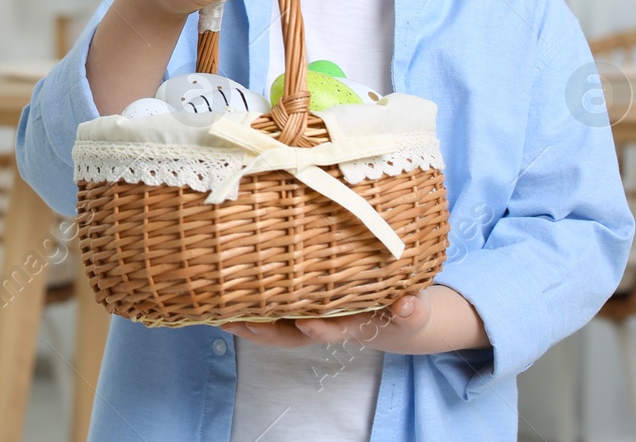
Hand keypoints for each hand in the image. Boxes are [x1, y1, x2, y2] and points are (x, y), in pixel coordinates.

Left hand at [221, 290, 441, 355]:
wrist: (395, 314)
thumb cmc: (400, 308)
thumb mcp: (413, 312)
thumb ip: (410, 310)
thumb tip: (407, 305)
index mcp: (350, 325)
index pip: (333, 330)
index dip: (321, 328)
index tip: (308, 323)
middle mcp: (324, 323)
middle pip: (292, 335)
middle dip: (269, 332)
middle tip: (246, 322)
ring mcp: (310, 315)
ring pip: (276, 327)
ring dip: (250, 323)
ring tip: (223, 315)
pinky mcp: (301, 303)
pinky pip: (271, 311)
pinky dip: (249, 308)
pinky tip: (224, 298)